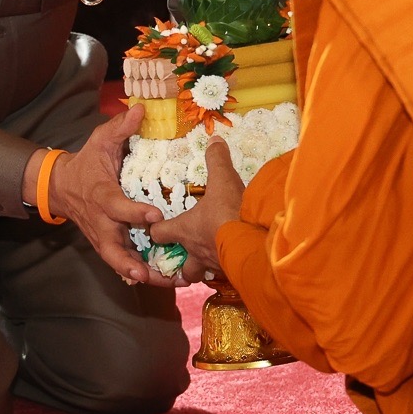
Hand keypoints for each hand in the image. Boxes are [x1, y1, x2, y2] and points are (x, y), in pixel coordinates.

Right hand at [45, 105, 177, 285]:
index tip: (155, 216)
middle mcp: (101, 221)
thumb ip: (120, 128)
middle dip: (128, 261)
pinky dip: (133, 273)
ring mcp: (102, 236)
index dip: (135, 212)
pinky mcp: (106, 243)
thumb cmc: (86, 163)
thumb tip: (141, 110)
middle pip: (111, 247)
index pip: (117, 206)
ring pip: (116, 260)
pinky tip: (156, 282)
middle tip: (147, 272)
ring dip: (136, 273)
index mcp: (101, 196)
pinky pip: (119, 261)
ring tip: (162, 283)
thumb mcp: (99, 141)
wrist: (60, 186)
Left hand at [149, 136, 243, 281]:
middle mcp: (195, 251)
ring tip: (211, 258)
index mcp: (185, 229)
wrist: (256, 242)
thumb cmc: (230, 212)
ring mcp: (213, 265)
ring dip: (203, 267)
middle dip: (181, 260)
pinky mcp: (232, 273)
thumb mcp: (223, 180)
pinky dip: (225, 268)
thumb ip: (216, 160)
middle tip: (186, 251)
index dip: (156, 229)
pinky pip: (223, 274)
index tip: (158, 225)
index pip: (158, 233)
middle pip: (179, 265)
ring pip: (200, 274)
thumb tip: (214, 140)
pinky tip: (233, 260)